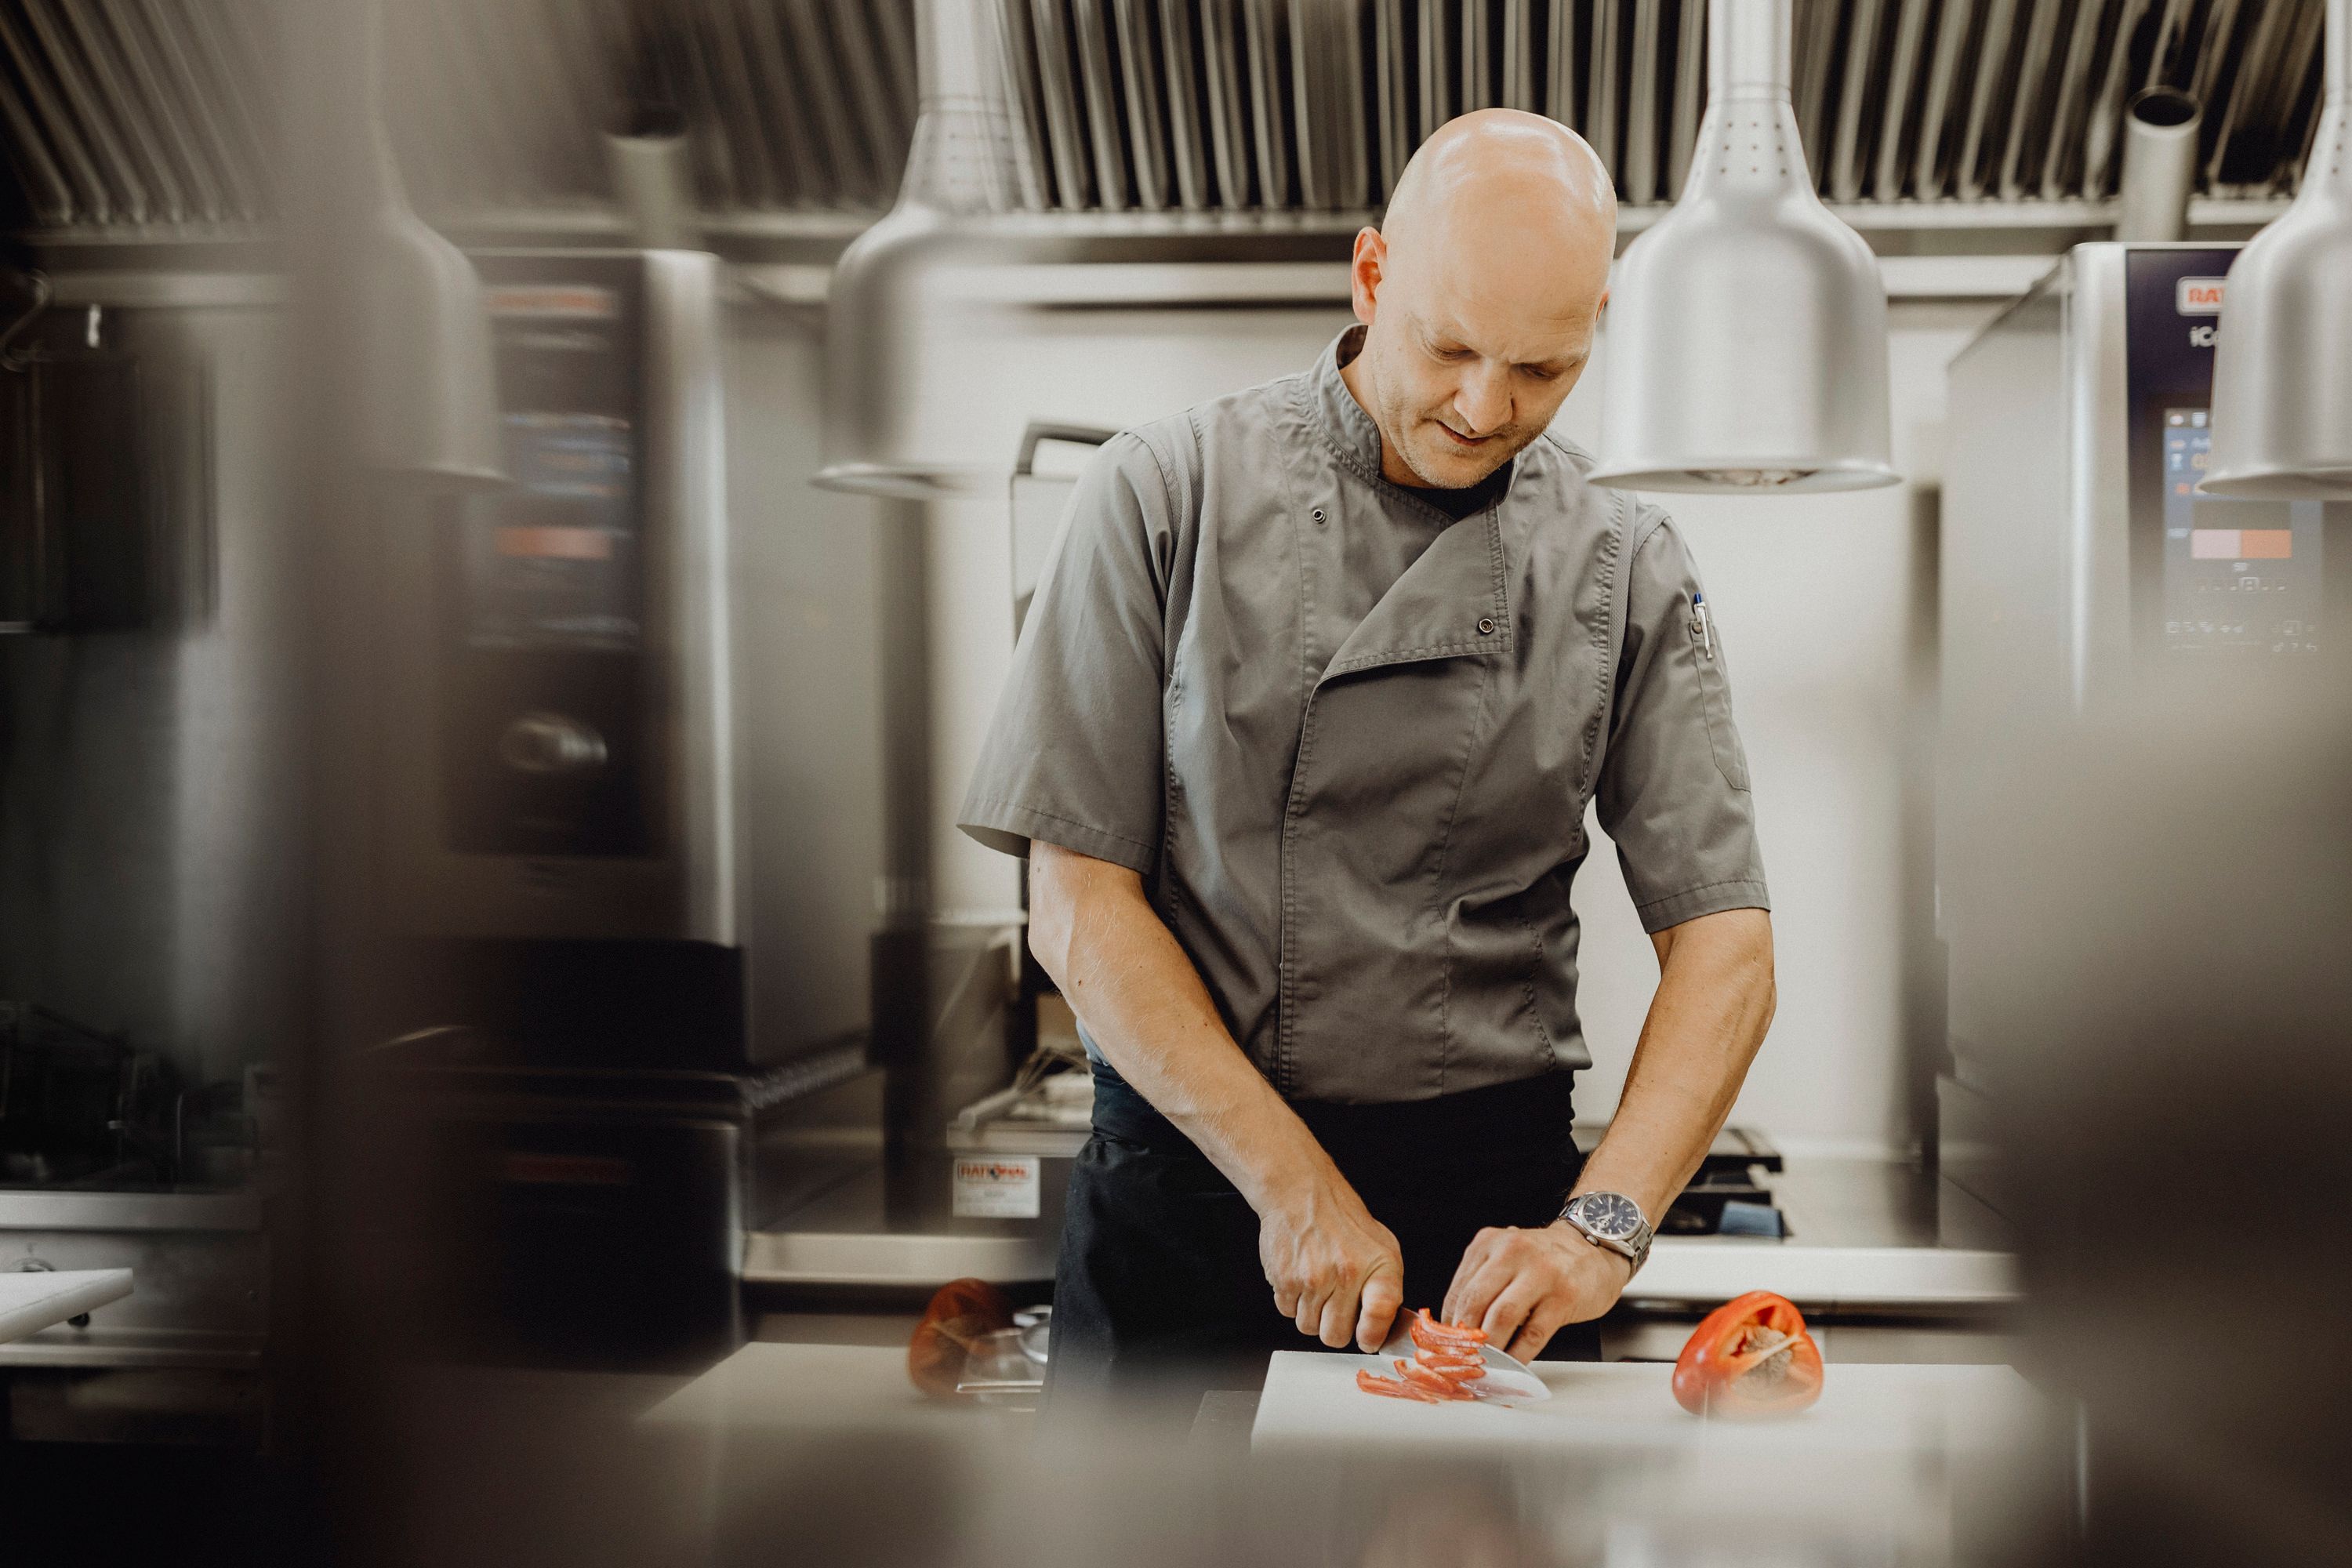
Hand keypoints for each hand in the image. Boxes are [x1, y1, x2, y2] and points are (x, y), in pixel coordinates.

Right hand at [1257, 1169, 1404, 1351]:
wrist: (1301, 1193)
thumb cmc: (1342, 1220)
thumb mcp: (1382, 1245)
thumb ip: (1385, 1288)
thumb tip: (1380, 1329)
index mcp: (1377, 1265)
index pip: (1380, 1314)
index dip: (1372, 1335)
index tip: (1367, 1338)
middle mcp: (1346, 1273)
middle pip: (1336, 1336)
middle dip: (1335, 1328)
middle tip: (1336, 1307)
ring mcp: (1313, 1279)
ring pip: (1309, 1328)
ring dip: (1312, 1314)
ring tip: (1317, 1285)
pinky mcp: (1285, 1279)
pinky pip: (1288, 1312)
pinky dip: (1292, 1301)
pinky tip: (1301, 1277)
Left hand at [1442, 1222, 1632, 1359]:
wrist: (1593, 1248)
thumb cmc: (1545, 1260)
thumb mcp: (1505, 1257)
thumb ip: (1481, 1284)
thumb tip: (1455, 1328)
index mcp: (1489, 1243)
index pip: (1460, 1289)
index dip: (1449, 1323)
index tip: (1447, 1345)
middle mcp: (1512, 1252)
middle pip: (1475, 1302)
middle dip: (1465, 1337)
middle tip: (1462, 1359)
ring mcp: (1540, 1273)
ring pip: (1501, 1318)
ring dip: (1489, 1348)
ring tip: (1484, 1364)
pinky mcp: (1564, 1296)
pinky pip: (1533, 1333)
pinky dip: (1518, 1354)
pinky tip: (1512, 1364)